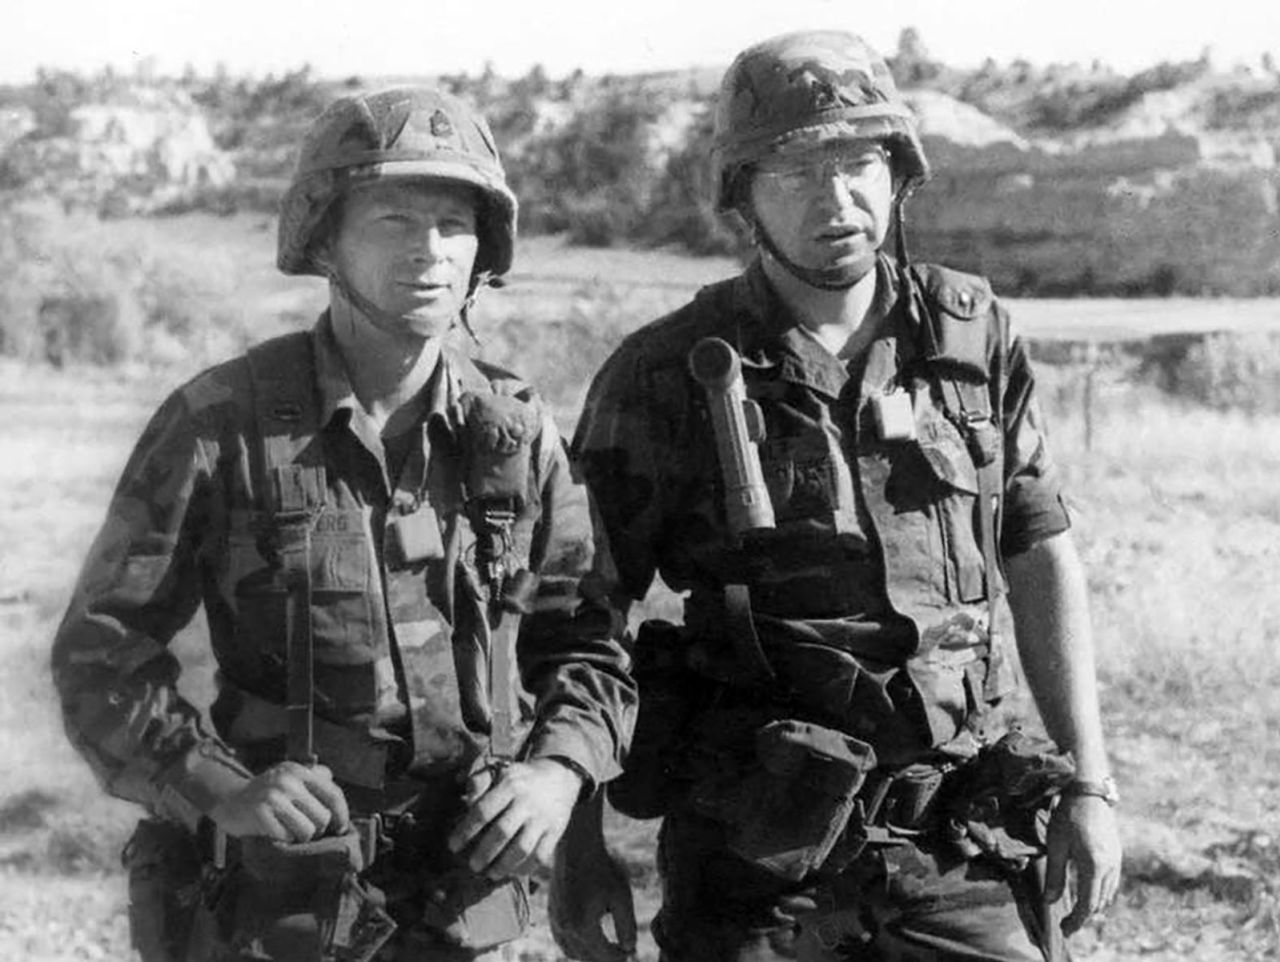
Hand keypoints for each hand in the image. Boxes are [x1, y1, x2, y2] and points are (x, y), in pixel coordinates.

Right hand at [208, 761, 349, 842]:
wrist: (227, 800)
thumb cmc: (266, 795)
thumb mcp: (290, 779)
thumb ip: (316, 783)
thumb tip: (340, 808)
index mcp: (299, 771)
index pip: (333, 794)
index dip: (342, 815)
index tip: (340, 828)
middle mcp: (288, 780)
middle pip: (323, 817)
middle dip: (317, 829)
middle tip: (303, 829)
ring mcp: (273, 796)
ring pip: (308, 830)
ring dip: (300, 837)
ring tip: (288, 830)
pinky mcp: (260, 813)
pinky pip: (287, 837)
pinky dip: (283, 840)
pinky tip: (273, 832)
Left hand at [447, 757, 583, 878]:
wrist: (560, 776)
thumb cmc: (521, 778)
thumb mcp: (501, 770)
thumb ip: (480, 781)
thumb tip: (466, 799)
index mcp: (510, 785)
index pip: (483, 811)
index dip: (465, 831)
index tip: (453, 846)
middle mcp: (527, 802)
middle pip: (502, 832)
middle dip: (484, 853)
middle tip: (473, 866)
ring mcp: (543, 818)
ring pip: (522, 848)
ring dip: (504, 865)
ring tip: (491, 874)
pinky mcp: (556, 831)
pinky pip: (540, 855)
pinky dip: (526, 868)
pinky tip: (514, 873)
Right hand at [549, 794, 636, 961]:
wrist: (576, 846)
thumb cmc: (602, 869)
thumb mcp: (621, 896)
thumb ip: (626, 926)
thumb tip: (629, 949)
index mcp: (583, 927)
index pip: (604, 956)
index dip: (620, 957)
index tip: (630, 952)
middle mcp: (565, 928)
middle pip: (587, 957)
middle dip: (605, 957)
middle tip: (621, 951)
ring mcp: (555, 921)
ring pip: (572, 952)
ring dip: (589, 954)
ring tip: (606, 946)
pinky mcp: (551, 912)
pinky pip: (562, 939)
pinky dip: (575, 944)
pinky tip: (588, 936)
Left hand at [1044, 794, 1122, 934]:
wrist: (1090, 792)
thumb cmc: (1069, 816)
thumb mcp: (1056, 844)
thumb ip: (1054, 875)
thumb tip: (1050, 901)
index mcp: (1094, 866)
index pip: (1088, 904)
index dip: (1076, 921)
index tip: (1065, 930)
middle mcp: (1110, 867)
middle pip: (1099, 903)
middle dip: (1084, 916)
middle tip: (1068, 925)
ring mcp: (1117, 861)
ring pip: (1108, 895)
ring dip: (1093, 906)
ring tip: (1077, 912)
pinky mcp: (1117, 855)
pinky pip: (1112, 883)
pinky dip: (1100, 893)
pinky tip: (1090, 892)